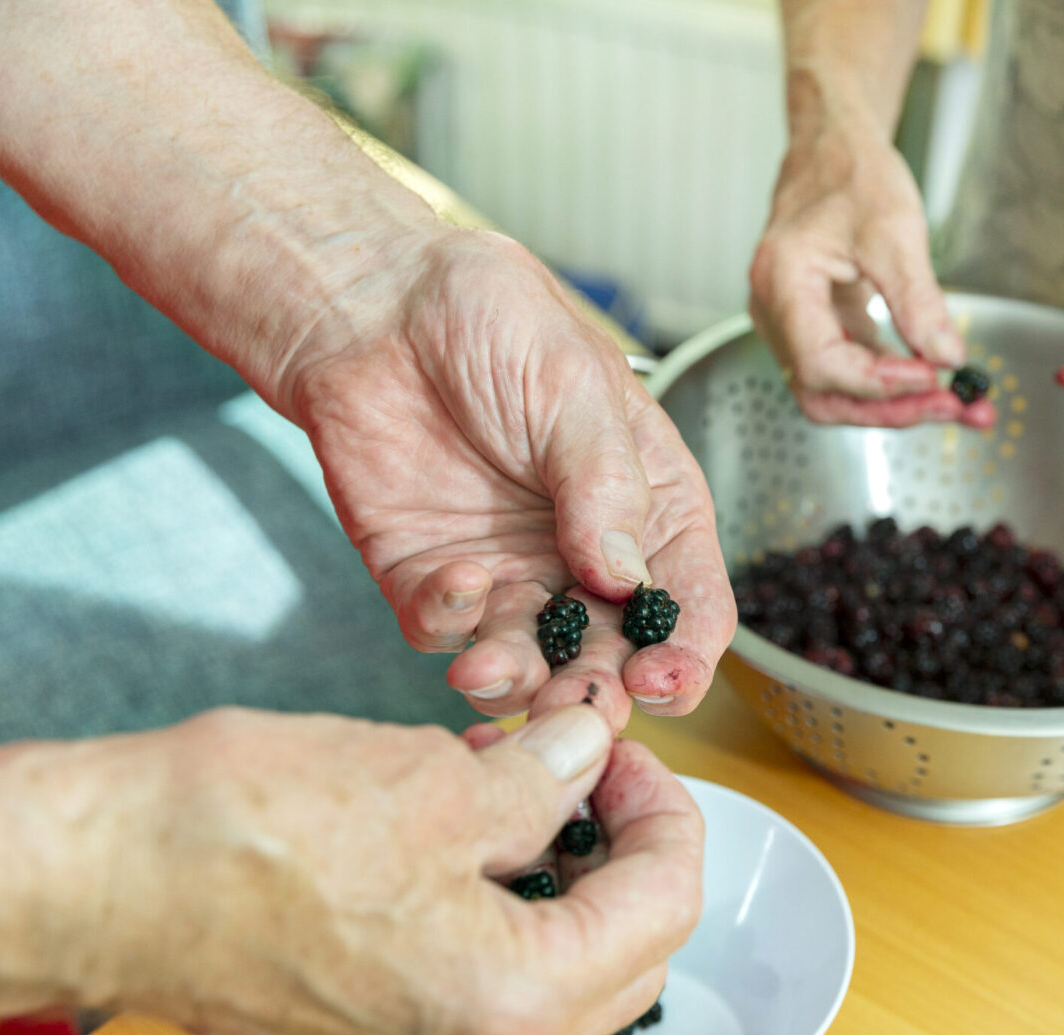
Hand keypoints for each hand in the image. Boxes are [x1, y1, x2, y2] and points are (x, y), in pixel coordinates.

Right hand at [84, 705, 701, 1034]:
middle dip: (624, 853)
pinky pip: (488, 995)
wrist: (94, 882)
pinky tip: (470, 845)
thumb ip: (546, 777)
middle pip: (627, 956)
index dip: (666, 808)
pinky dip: (505, 919)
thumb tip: (592, 751)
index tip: (627, 751)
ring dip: (564, 883)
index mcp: (514, 1002)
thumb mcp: (433, 778)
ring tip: (522, 791)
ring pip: (561, 980)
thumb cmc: (241, 830)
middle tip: (590, 770)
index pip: (664, 905)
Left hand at [275, 228, 733, 722]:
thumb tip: (627, 580)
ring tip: (495, 667)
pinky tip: (456, 579)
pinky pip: (444, 633)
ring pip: (530, 667)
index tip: (664, 678)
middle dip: (601, 691)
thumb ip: (606, 483)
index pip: (691, 606)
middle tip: (580, 704)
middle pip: (614, 658)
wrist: (372, 301)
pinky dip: (450, 624)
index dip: (686, 655)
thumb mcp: (575, 383)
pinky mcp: (429, 581)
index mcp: (651, 511)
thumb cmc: (489, 318)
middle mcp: (586, 558)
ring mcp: (510, 577)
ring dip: (521, 682)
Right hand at [749, 117, 994, 429]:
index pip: (820, 363)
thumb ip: (918, 300)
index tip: (931, 376)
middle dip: (889, 409)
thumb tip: (947, 356)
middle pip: (823, 392)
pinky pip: (850, 372)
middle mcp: (776, 312)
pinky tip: (934, 382)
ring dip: (894, 405)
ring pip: (836, 392)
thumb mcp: (895, 231)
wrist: (833, 148)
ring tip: (955, 403)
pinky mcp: (818, 327)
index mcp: (782, 282)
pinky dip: (892, 384)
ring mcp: (793, 324)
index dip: (878, 383)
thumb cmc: (851, 173)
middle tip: (952, 406)